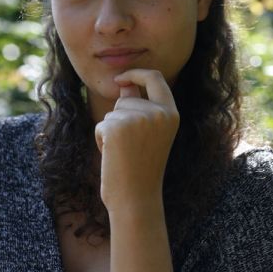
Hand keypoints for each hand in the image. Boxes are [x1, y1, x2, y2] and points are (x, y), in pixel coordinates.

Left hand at [95, 69, 179, 212]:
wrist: (136, 197)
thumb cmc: (142, 168)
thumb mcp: (149, 134)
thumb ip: (140, 108)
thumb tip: (125, 86)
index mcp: (171, 113)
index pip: (155, 78)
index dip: (136, 73)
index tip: (121, 78)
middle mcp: (158, 113)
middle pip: (126, 100)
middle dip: (119, 119)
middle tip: (130, 147)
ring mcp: (138, 119)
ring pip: (112, 113)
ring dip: (111, 131)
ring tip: (123, 153)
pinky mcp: (117, 127)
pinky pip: (101, 125)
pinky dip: (101, 140)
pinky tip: (113, 156)